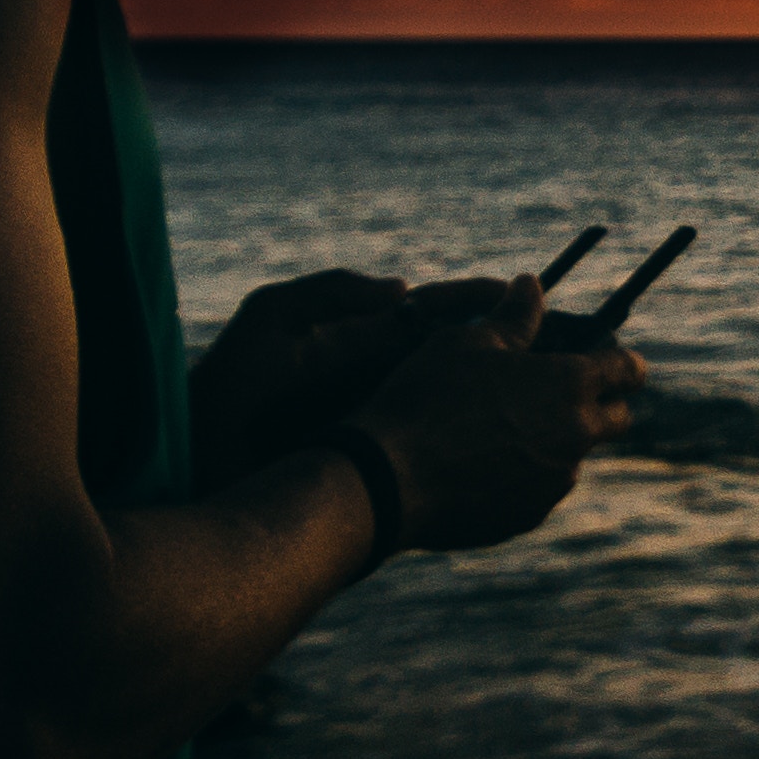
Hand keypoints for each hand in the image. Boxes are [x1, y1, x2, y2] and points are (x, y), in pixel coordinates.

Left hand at [192, 270, 539, 491]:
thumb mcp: (272, 318)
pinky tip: (510, 440)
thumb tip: (403, 289)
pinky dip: (475, 438)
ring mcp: (383, 421)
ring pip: (455, 401)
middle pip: (457, 356)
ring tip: (551, 388)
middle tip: (562, 344)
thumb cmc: (228, 390)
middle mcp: (378, 378)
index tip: (520, 294)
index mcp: (357, 338)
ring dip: (500, 394)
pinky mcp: (381, 459)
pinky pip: (437, 443)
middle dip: (505, 346)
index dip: (475, 302)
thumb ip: (332, 291)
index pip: (432, 312)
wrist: (196, 469)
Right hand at [345, 327, 643, 552]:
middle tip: (553, 391)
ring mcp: (553, 484)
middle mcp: (575, 438)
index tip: (605, 358)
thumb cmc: (428, 398)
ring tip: (502, 428)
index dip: (622, 361)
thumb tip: (533, 285)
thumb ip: (513, 317)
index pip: (629, 370)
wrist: (388, 480)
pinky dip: (524, 475)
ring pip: (574, 456)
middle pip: (616, 419)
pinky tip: (480, 464)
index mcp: (569, 386)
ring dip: (556, 441)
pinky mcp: (527, 517)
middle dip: (598, 403)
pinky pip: (540, 489)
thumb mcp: (468, 342)